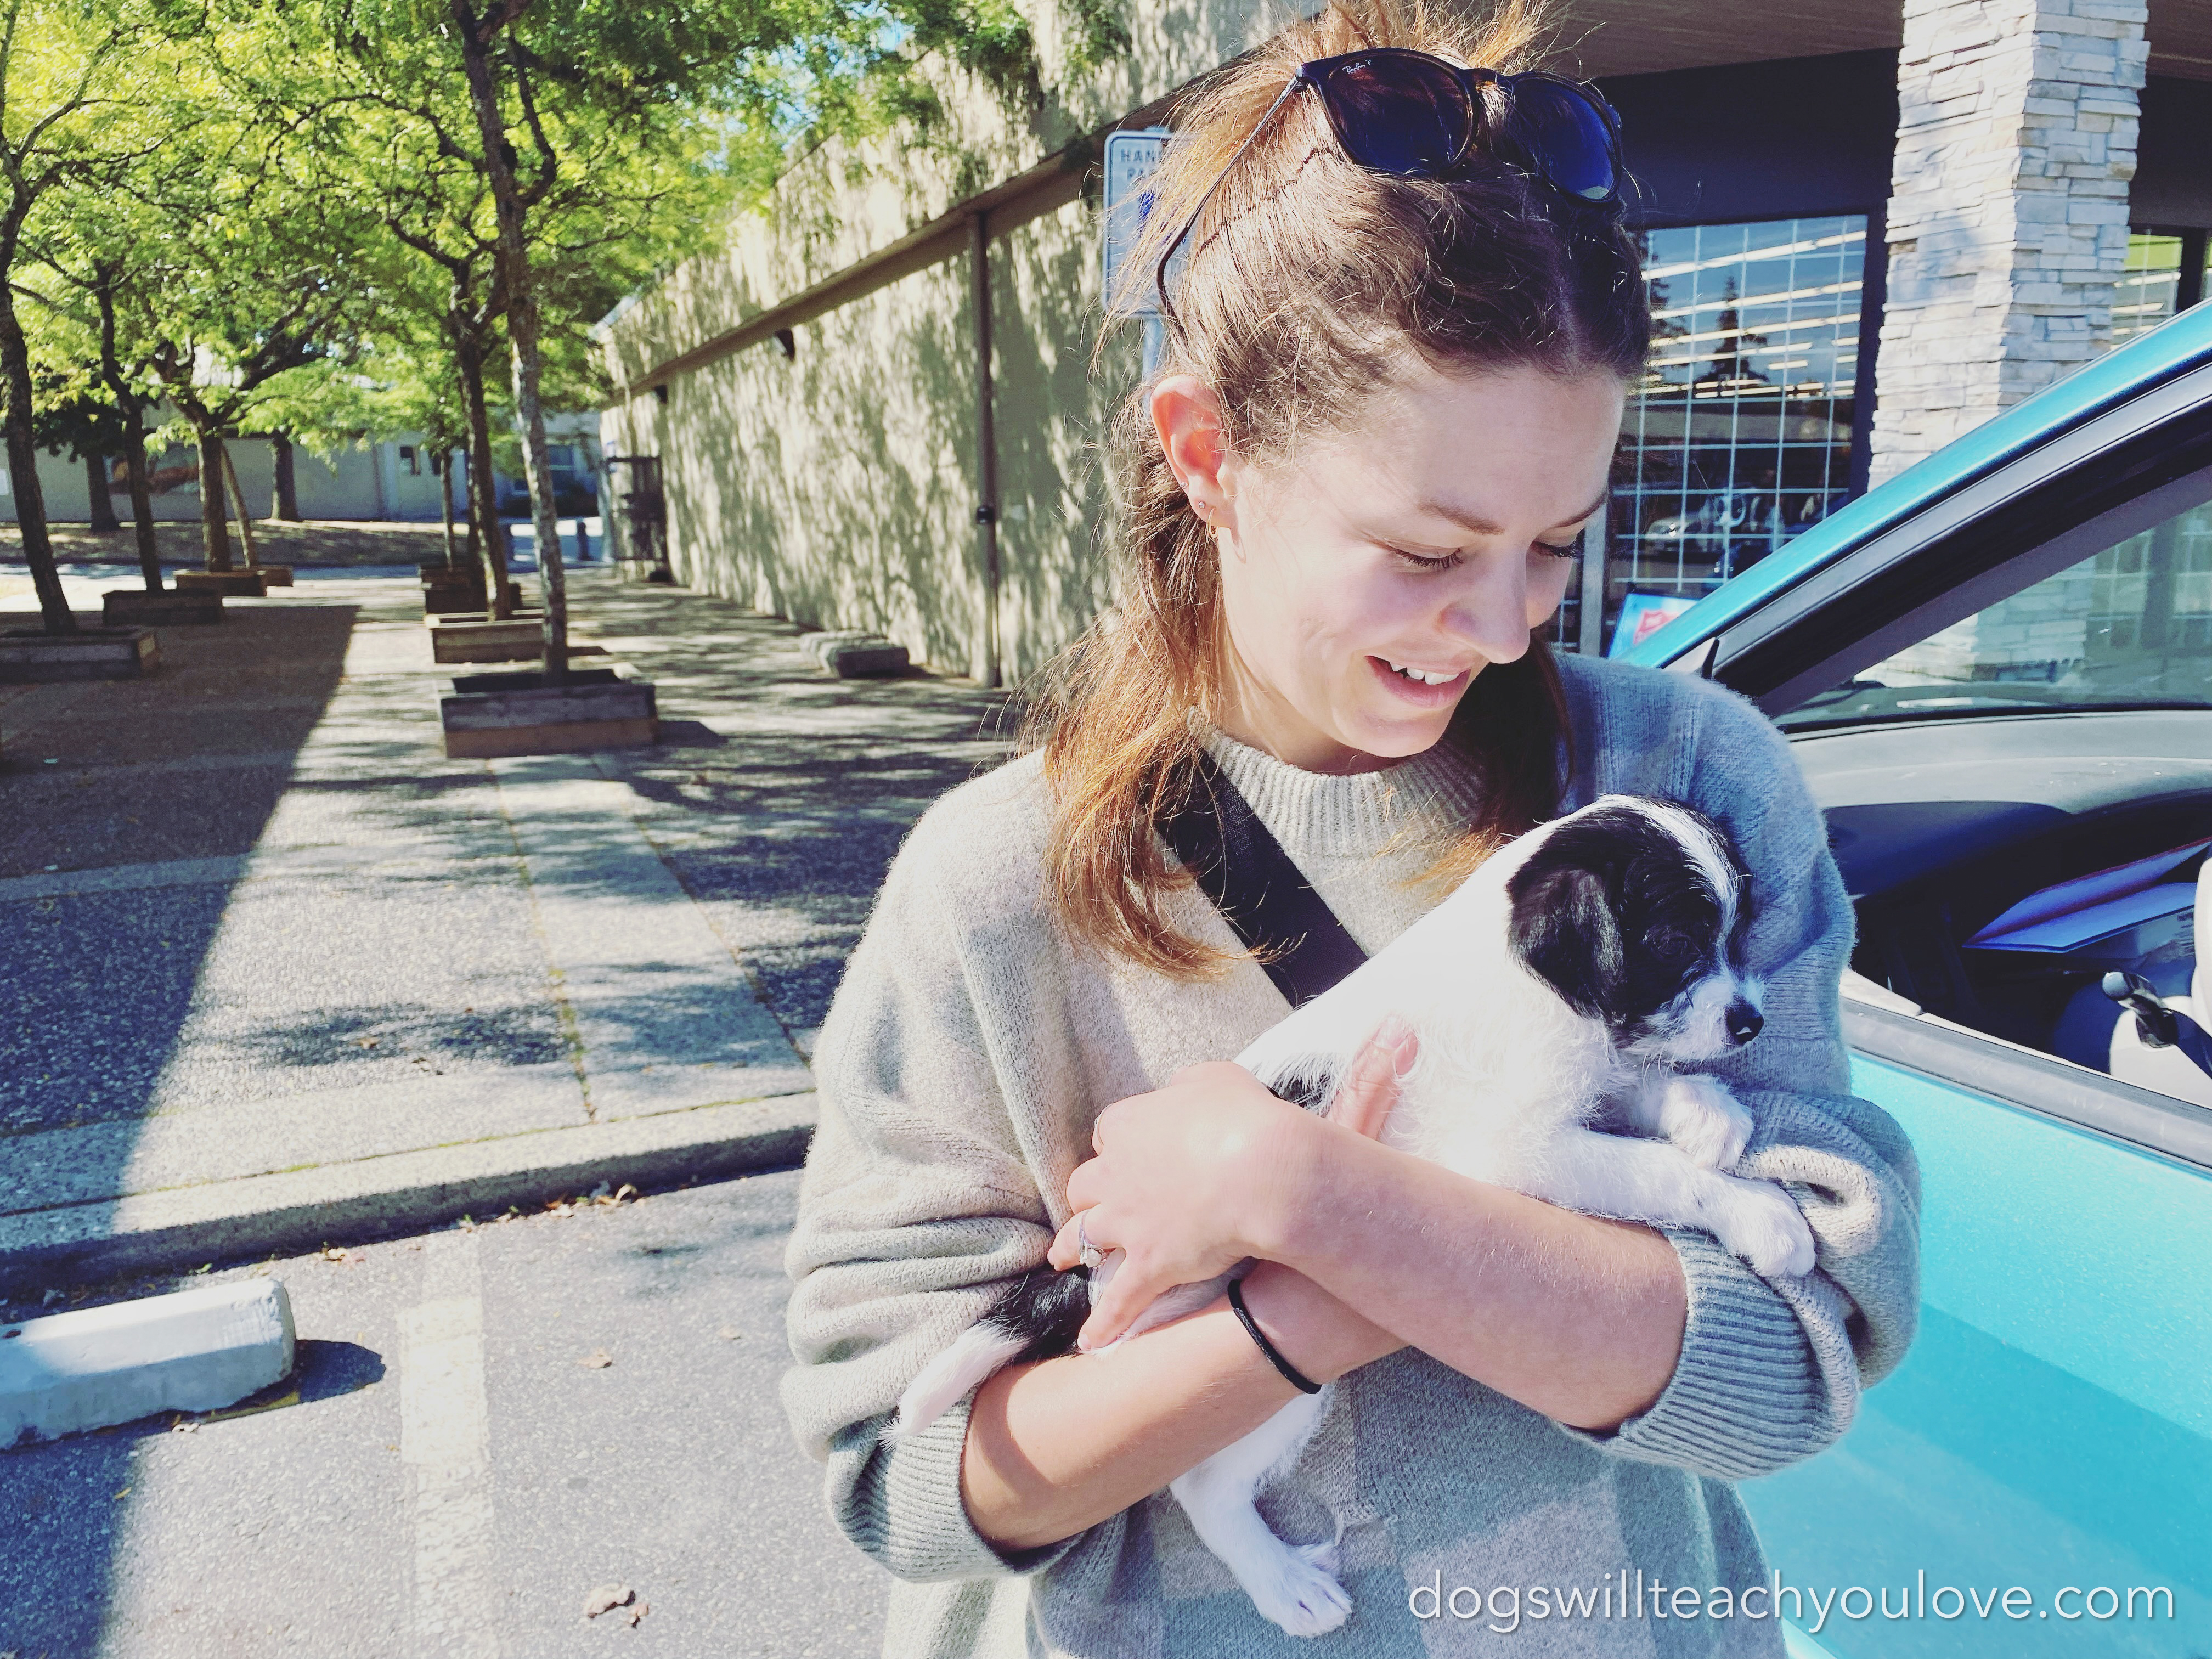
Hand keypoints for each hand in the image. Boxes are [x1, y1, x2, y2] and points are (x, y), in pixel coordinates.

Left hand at [1049, 1017, 1417, 1347]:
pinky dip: (1105, 1322)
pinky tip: (1088, 1341)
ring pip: (1086, 1235)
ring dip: (1073, 1247)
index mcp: (1134, 1122)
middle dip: (1088, 1193)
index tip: (1132, 1149)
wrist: (1262, 1170)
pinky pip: (1119, 1299)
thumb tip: (1204, 1079)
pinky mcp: (1149, 1264)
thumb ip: (1207, 1082)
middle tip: (1086, 1204)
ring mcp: (1130, 1221)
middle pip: (1088, 1182)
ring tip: (1062, 1259)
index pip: (1113, 1129)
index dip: (1124, 1141)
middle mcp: (1120, 1171)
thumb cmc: (1251, 1118)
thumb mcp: (1225, 1077)